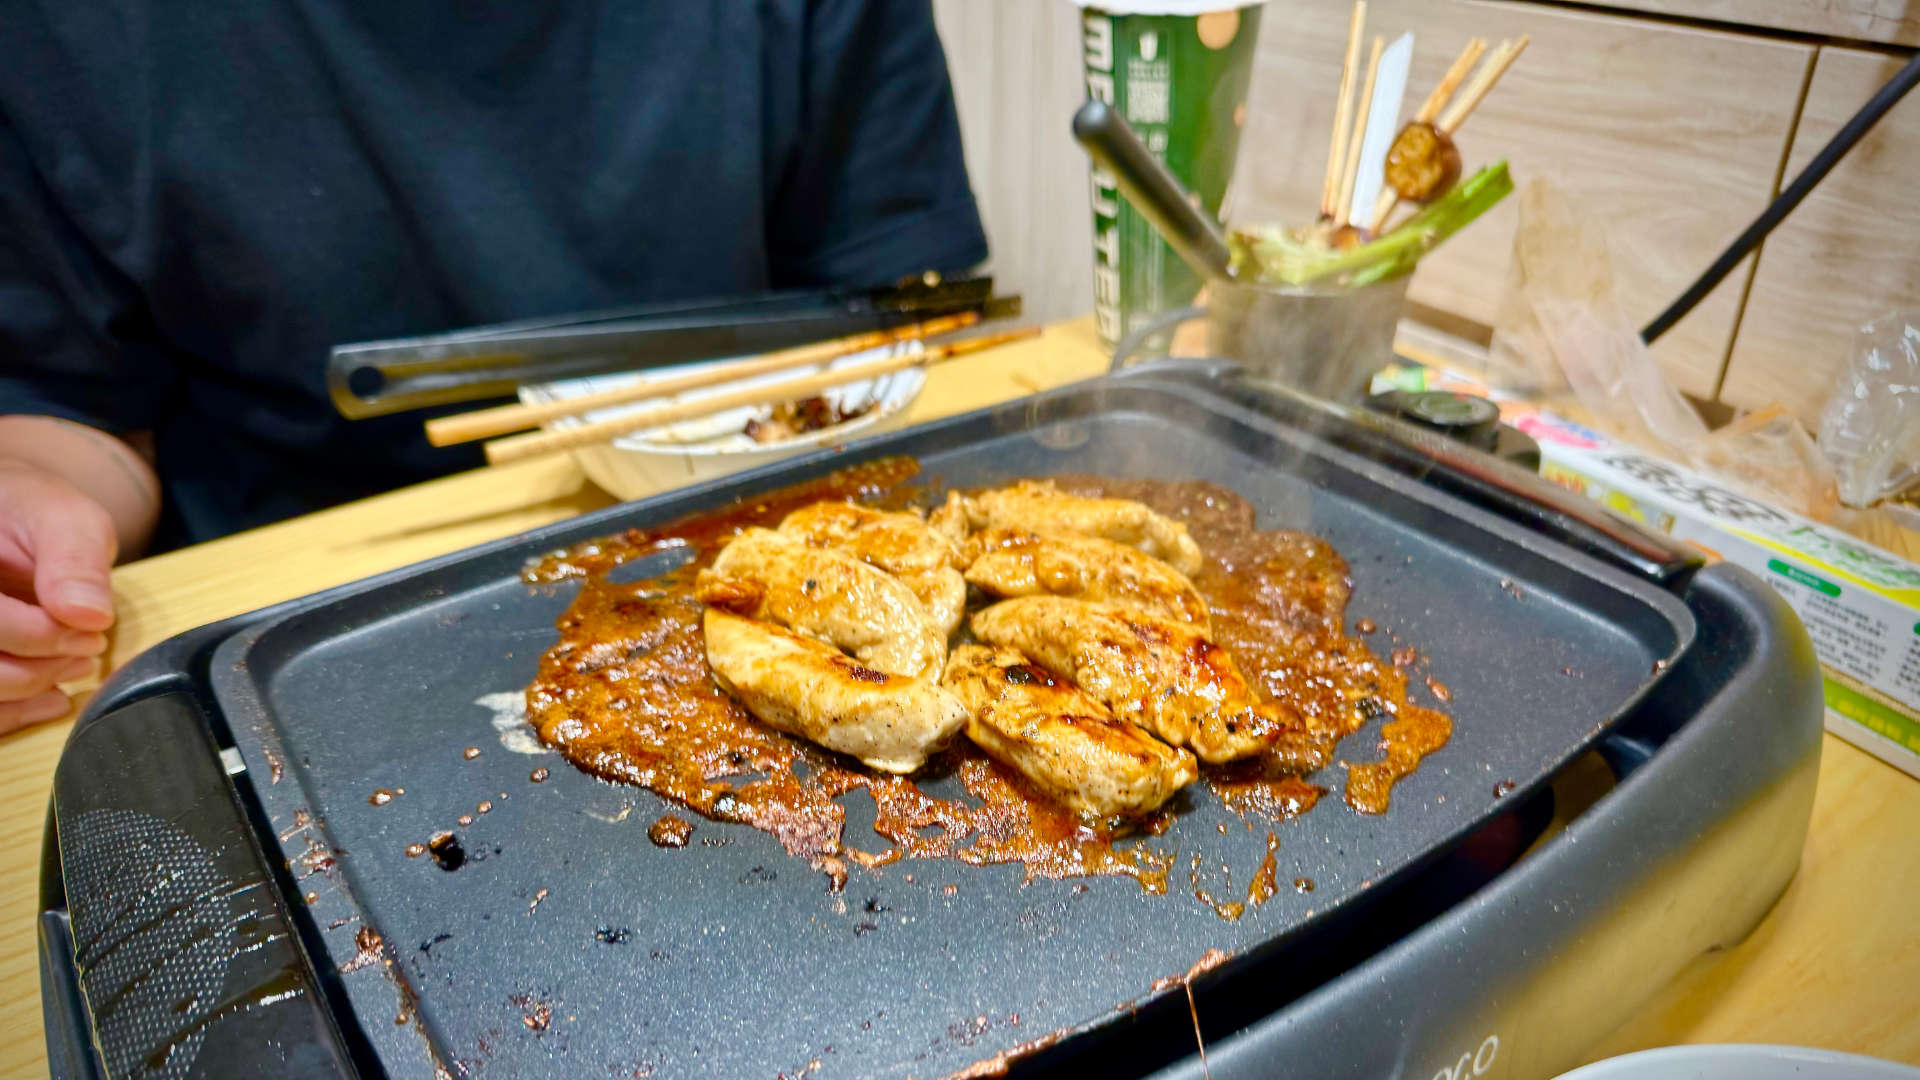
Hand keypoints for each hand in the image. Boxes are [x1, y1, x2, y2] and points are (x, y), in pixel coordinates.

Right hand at [0, 460, 115, 732]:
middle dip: (38, 667)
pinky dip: (14, 714)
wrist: (12, 520)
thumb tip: (87, 614)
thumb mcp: (65, 518)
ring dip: (28, 692)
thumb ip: (74, 560)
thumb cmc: (34, 514)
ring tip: (76, 668)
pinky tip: (54, 699)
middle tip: (88, 650)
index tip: (90, 629)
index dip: (39, 634)